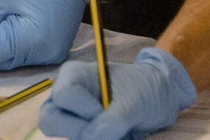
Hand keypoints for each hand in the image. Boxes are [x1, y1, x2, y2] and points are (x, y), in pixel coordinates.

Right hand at [39, 46, 197, 139]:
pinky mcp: (81, 134)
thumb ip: (114, 117)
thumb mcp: (135, 99)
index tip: (107, 111)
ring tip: (116, 132)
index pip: (64, 96)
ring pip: (65, 137)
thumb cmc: (145, 88)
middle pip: (50, 120)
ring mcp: (71, 118)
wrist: (159, 100)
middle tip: (106, 130)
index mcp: (74, 76)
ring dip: (90, 138)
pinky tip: (116, 136)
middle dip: (78, 130)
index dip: (84, 109)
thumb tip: (92, 136)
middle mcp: (66, 98)